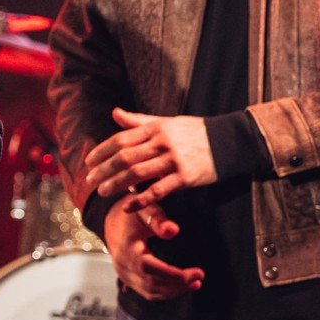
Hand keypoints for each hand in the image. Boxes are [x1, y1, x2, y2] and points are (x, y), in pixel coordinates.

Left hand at [84, 107, 216, 203]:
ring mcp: (174, 160)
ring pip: (137, 173)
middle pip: (125, 157)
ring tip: (102, 192)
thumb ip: (139, 120)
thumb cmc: (195, 132)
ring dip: (117, 184)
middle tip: (90, 180)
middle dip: (104, 169)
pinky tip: (127, 206)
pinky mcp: (185, 177)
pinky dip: (140, 200)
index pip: (121, 139)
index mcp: (156, 128)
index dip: (102, 151)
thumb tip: (114, 113)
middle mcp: (162, 143)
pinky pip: (158, 190)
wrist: (230, 141)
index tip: (89, 162)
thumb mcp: (167, 122)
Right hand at [103, 201, 202, 300]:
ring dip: (174, 290)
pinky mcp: (128, 279)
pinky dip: (165, 292)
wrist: (112, 222)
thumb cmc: (131, 215)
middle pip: (151, 283)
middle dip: (178, 284)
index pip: (149, 267)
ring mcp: (124, 274)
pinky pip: (147, 292)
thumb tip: (174, 231)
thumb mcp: (144, 211)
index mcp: (126, 248)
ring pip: (150, 291)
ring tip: (195, 283)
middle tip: (199, 277)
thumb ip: (158, 220)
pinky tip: (180, 287)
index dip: (173, 274)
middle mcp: (123, 264)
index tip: (197, 272)